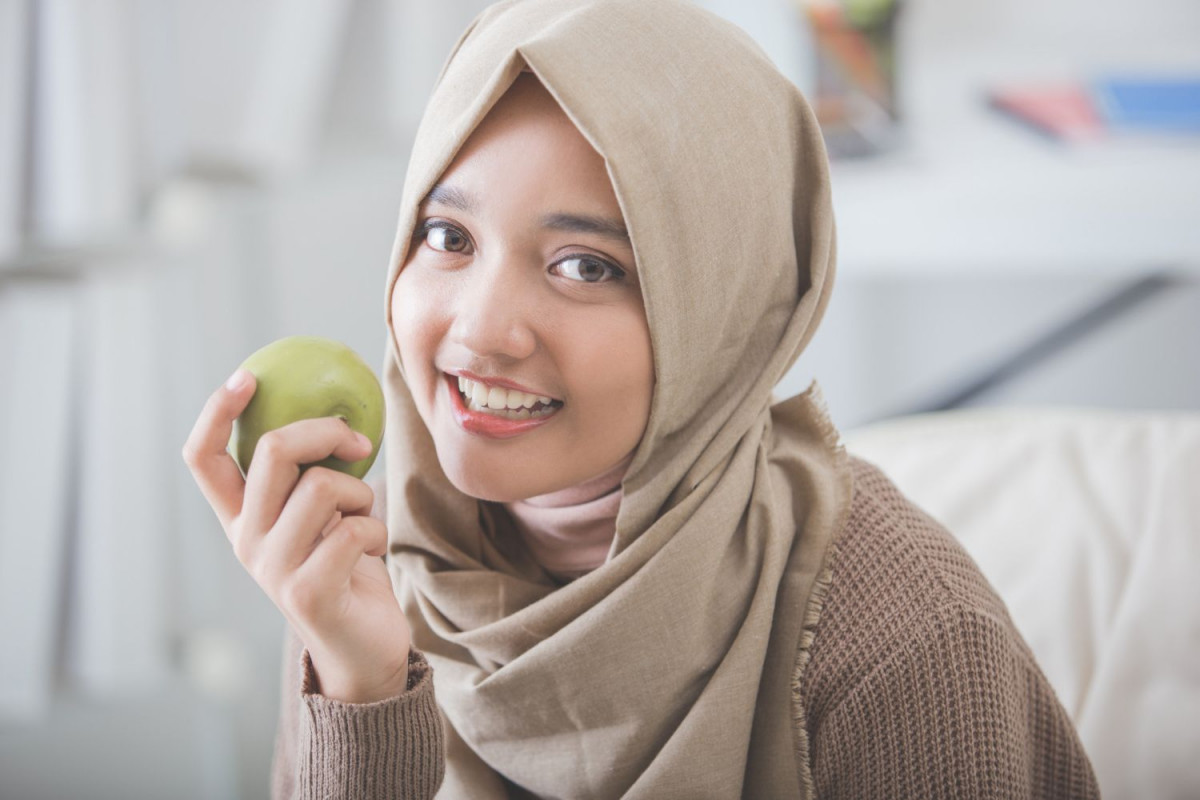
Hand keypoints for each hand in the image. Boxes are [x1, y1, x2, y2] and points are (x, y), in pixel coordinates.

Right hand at [182, 368, 410, 702]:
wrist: (364, 648)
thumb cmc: (347, 569)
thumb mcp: (323, 516)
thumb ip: (313, 475)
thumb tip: (337, 411)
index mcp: (240, 518)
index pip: (203, 458)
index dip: (217, 412)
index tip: (248, 377)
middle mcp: (245, 541)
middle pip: (274, 451)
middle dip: (326, 431)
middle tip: (358, 442)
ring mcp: (272, 569)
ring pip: (322, 487)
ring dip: (362, 493)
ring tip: (365, 518)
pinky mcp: (307, 592)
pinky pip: (354, 528)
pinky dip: (377, 530)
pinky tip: (373, 552)